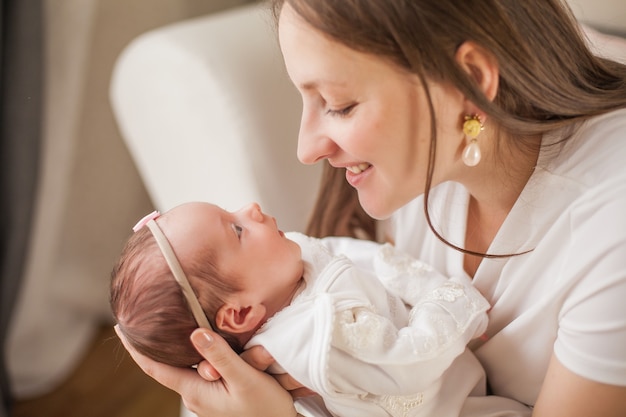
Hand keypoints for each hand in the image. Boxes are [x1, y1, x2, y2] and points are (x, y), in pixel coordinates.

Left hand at [115, 325, 296, 416]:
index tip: (121, 328)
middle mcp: (195, 394)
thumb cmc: (265, 409)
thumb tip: (195, 333)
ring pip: (191, 365)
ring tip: (183, 325)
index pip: (154, 367)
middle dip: (165, 342)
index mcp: (194, 391)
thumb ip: (220, 356)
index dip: (136, 348)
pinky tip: (210, 343)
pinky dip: (203, 354)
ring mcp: (206, 397)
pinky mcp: (219, 395)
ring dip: (188, 348)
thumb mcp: (245, 379)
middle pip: (173, 362)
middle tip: (154, 316)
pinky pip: (204, 369)